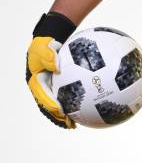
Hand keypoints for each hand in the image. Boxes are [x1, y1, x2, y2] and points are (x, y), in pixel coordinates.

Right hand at [26, 12, 76, 128]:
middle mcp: (41, 87)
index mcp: (35, 81)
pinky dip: (72, 102)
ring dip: (64, 115)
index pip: (42, 97)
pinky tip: (84, 107)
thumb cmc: (45, 43)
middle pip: (48, 106)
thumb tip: (56, 66)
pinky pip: (65, 95)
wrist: (48, 39)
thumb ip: (48, 56)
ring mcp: (48, 86)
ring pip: (56, 104)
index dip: (50, 105)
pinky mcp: (57, 85)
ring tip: (75, 123)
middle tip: (69, 123)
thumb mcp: (43, 47)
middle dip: (57, 116)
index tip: (60, 111)